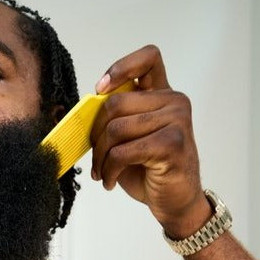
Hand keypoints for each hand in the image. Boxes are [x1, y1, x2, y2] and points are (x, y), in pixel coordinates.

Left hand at [90, 45, 210, 237]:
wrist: (174, 201)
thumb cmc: (149, 170)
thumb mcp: (129, 138)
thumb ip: (116, 117)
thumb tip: (83, 111)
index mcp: (162, 95)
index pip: (148, 58)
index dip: (120, 69)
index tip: (100, 90)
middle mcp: (174, 101)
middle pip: (115, 103)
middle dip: (96, 135)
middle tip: (96, 159)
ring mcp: (177, 120)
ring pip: (116, 129)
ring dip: (100, 158)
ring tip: (102, 173)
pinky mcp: (173, 143)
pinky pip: (123, 152)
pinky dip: (109, 170)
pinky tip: (109, 181)